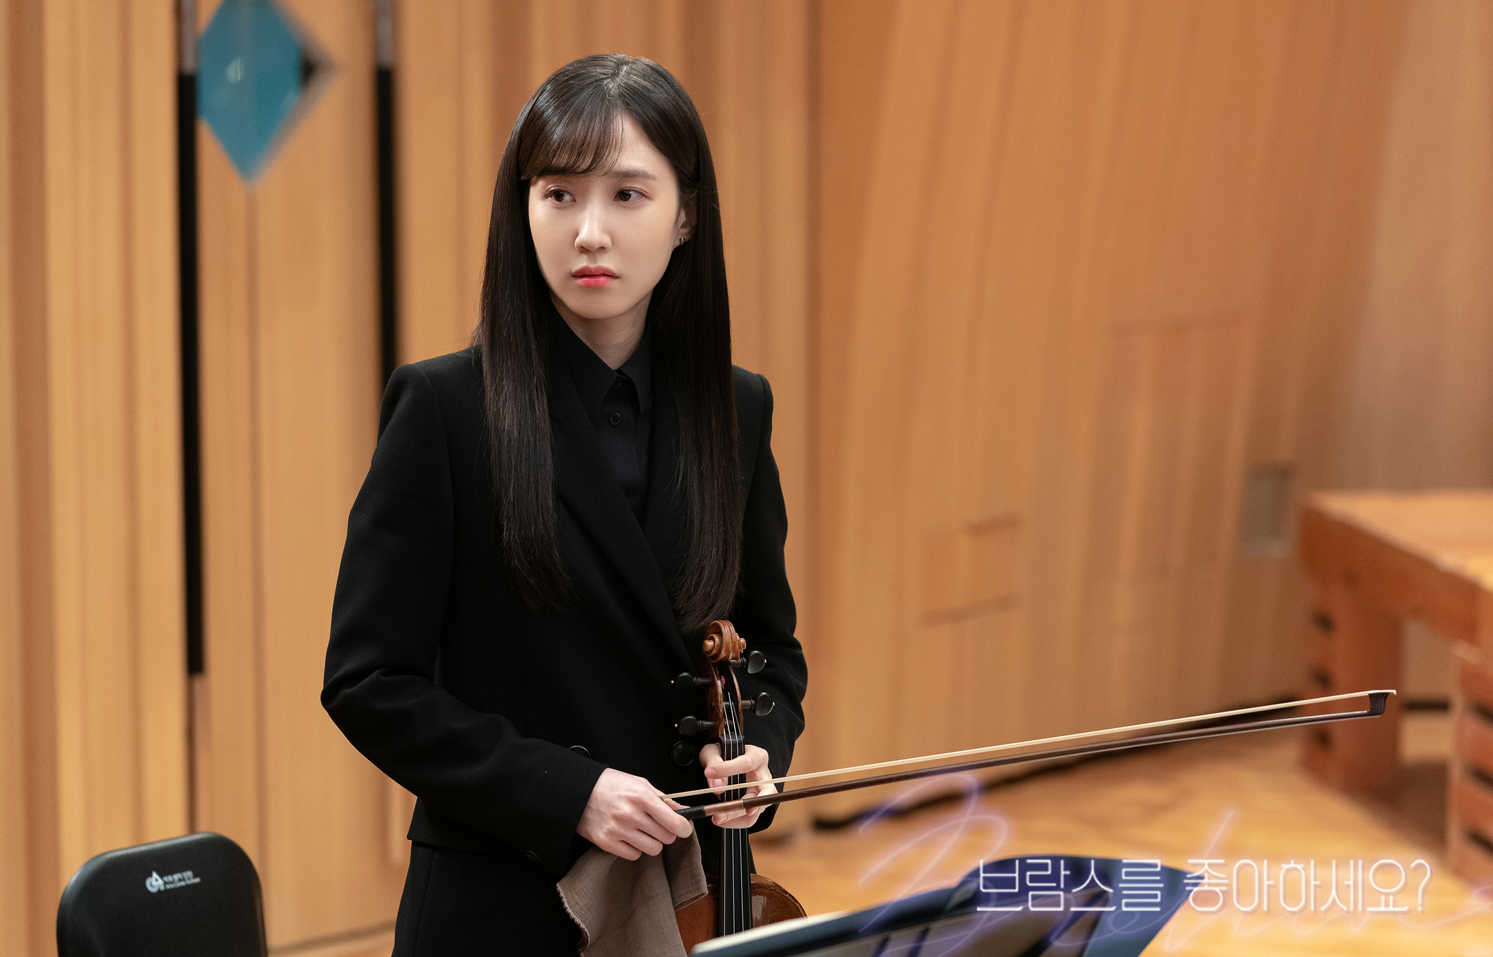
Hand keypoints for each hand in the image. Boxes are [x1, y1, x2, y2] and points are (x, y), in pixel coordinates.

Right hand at [577, 768, 694, 859]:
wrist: (578, 792)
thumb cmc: (609, 785)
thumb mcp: (639, 783)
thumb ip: (664, 799)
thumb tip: (684, 811)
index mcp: (641, 796)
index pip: (674, 822)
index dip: (684, 827)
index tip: (684, 828)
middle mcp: (630, 814)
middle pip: (666, 837)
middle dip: (666, 832)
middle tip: (658, 825)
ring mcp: (618, 830)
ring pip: (653, 849)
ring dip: (652, 842)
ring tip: (642, 830)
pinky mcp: (607, 843)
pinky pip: (634, 855)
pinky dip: (635, 848)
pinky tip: (628, 836)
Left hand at [699, 743, 775, 828]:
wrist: (723, 764)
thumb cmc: (721, 754)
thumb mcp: (714, 751)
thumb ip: (714, 763)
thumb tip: (717, 785)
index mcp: (757, 757)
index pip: (747, 763)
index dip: (729, 769)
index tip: (709, 773)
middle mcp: (764, 776)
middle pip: (764, 791)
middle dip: (746, 803)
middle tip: (727, 810)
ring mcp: (761, 793)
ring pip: (757, 809)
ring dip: (737, 815)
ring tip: (717, 817)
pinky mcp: (754, 806)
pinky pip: (749, 819)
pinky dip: (735, 821)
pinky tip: (720, 819)